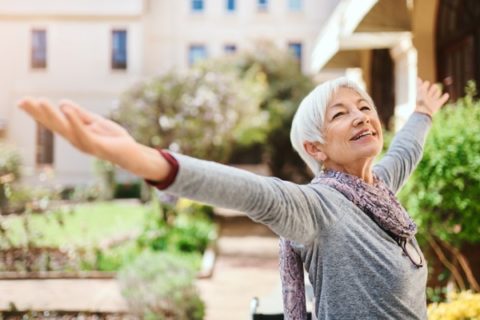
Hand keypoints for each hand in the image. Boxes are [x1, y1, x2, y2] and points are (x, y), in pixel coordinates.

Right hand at [17, 99, 169, 180]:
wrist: (133, 154)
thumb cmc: (114, 140)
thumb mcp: (96, 122)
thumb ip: (81, 114)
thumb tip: (62, 103)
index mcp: (75, 133)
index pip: (54, 121)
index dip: (38, 112)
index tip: (21, 101)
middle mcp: (77, 140)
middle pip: (54, 125)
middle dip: (38, 114)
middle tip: (21, 101)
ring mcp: (86, 144)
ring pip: (65, 129)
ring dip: (52, 115)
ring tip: (39, 102)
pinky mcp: (98, 146)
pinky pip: (84, 132)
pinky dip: (74, 121)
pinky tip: (66, 109)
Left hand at [416, 78, 449, 116]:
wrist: (422, 112)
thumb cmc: (419, 101)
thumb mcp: (419, 91)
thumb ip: (418, 84)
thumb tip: (417, 77)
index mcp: (422, 92)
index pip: (426, 84)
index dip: (426, 84)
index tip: (425, 86)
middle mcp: (427, 96)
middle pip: (433, 87)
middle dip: (433, 88)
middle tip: (431, 91)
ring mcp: (432, 100)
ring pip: (438, 92)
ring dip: (437, 92)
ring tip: (435, 95)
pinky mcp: (437, 105)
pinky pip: (442, 100)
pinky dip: (445, 97)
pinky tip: (446, 94)